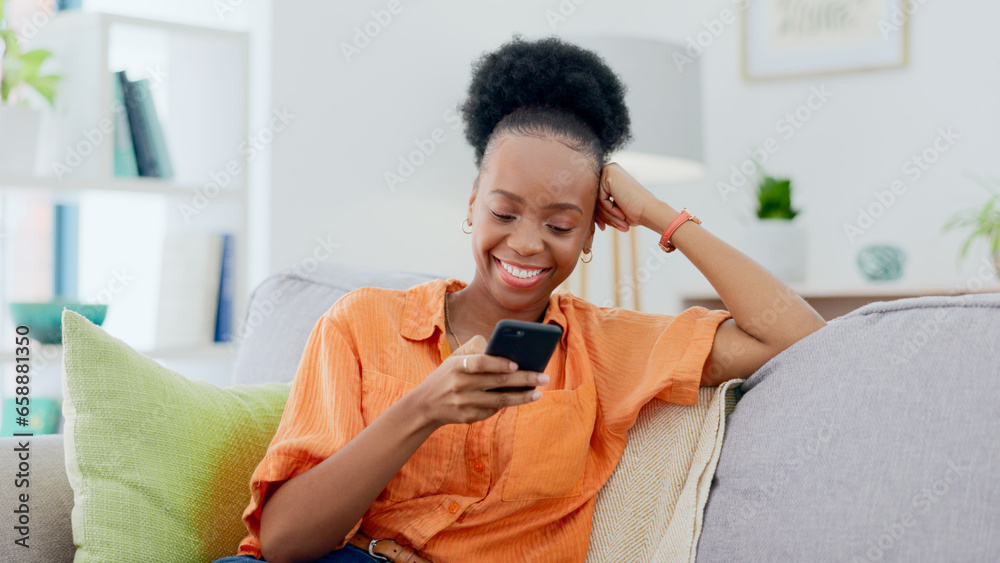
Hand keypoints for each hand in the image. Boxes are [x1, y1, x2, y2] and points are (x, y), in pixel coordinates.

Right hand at [413, 335, 545, 428]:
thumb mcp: (455, 357)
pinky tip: (522, 398)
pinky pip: (493, 410)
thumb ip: (476, 347)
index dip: (499, 363)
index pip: (481, 363)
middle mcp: (461, 385)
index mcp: (457, 366)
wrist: (425, 405)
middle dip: (524, 379)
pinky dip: (508, 404)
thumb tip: (504, 347)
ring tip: (538, 393)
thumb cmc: (448, 375)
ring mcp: (465, 403)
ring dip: (522, 397)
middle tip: (544, 377)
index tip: (517, 363)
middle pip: (498, 382)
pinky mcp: (468, 417)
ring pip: (500, 400)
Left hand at [594, 162, 657, 232]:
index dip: (599, 214)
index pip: (596, 198)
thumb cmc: (635, 213)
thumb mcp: (614, 209)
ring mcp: (608, 170)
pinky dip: (609, 210)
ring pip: (596, 199)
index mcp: (611, 176)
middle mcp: (609, 170)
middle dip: (602, 216)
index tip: (603, 227)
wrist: (650, 212)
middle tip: (611, 227)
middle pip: (594, 198)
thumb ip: (601, 206)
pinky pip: (600, 198)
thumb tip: (586, 211)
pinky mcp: (608, 174)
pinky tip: (621, 214)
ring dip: (607, 215)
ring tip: (621, 223)